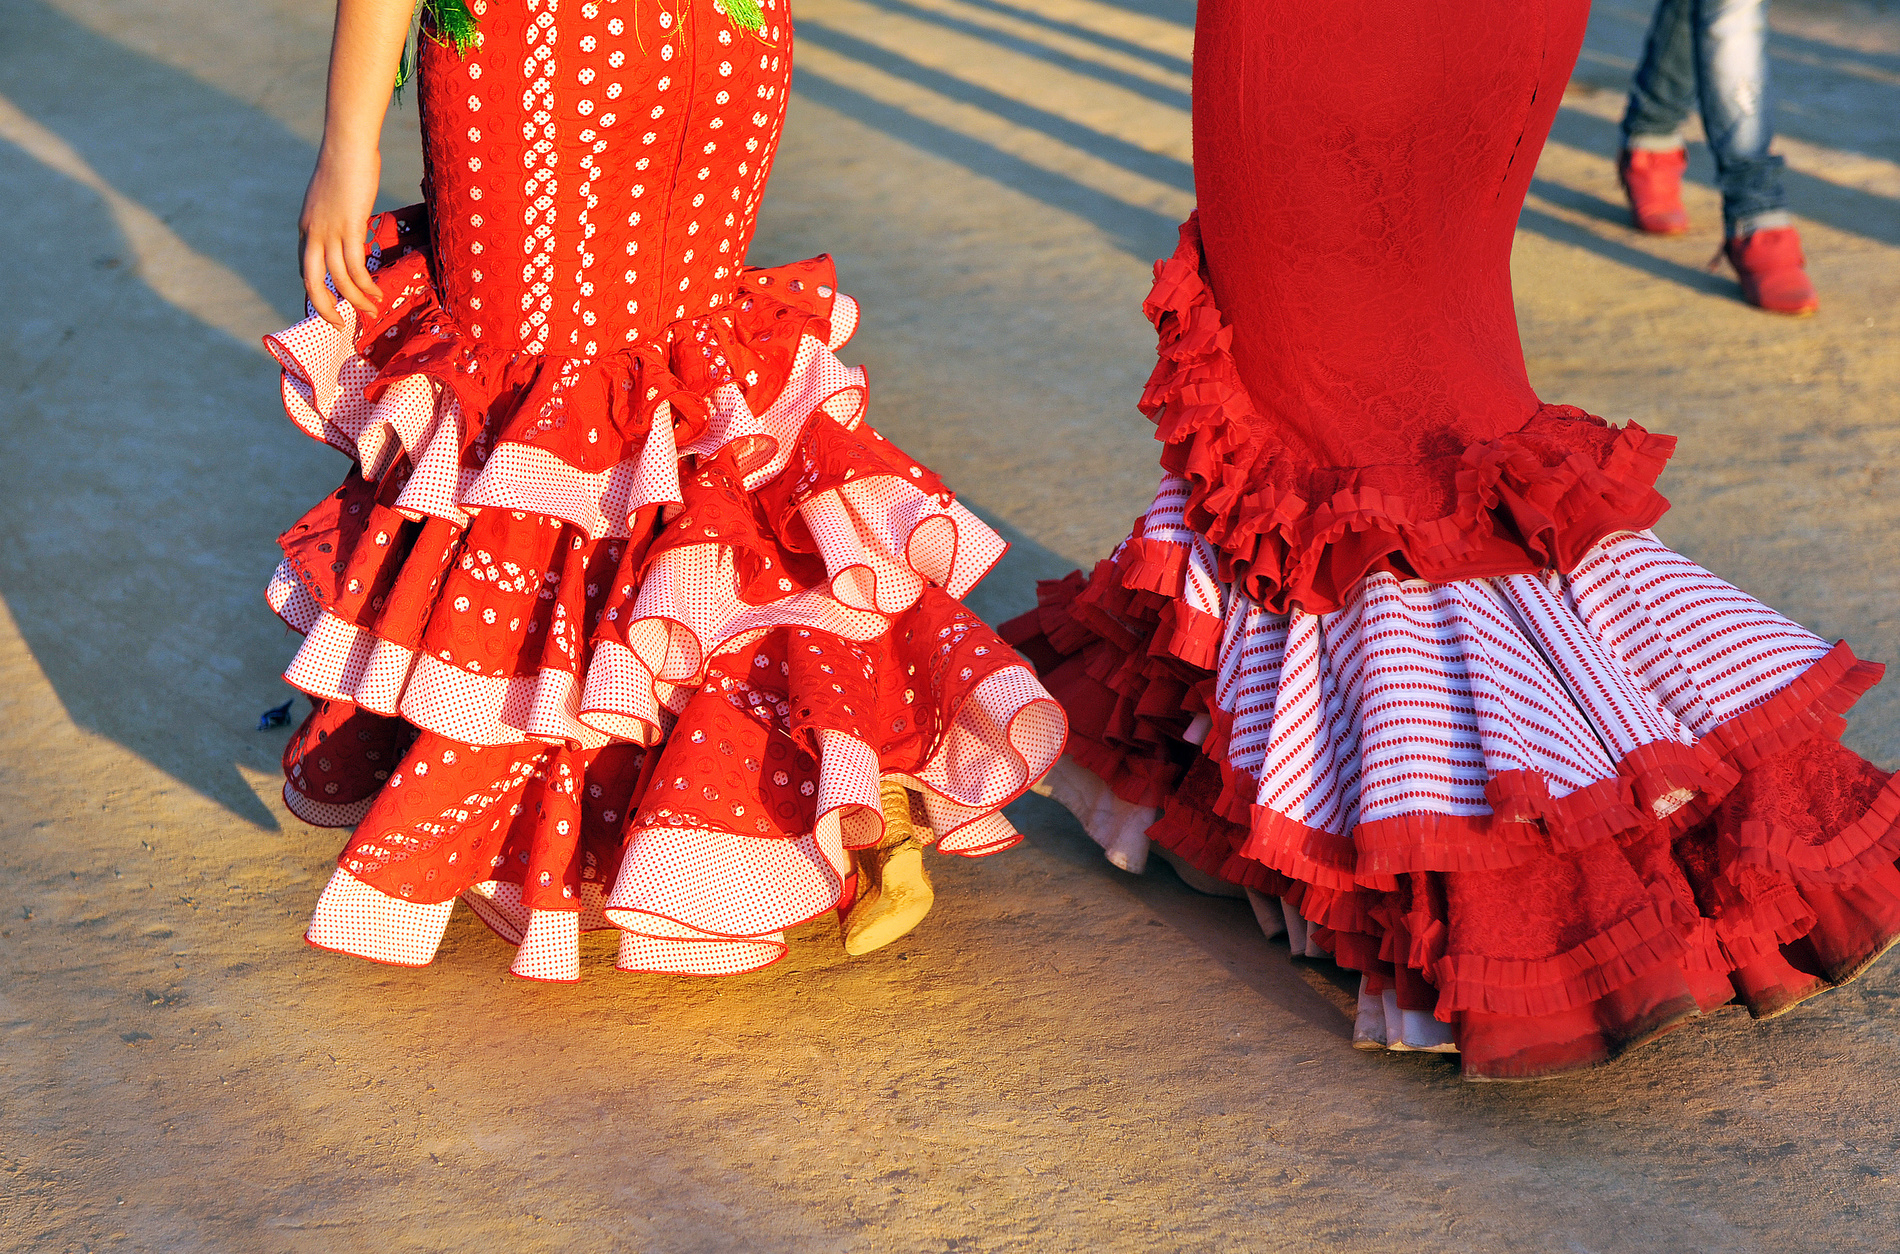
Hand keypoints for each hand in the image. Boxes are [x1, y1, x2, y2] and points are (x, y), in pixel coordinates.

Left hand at [298, 141, 383, 327]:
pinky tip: (377, 293)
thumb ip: (336, 212)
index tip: (333, 300)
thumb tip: (350, 217)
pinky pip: (355, 267)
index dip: (318, 287)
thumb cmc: (345, 163)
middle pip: (312, 282)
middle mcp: (312, 233)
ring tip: (371, 311)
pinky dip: (365, 285)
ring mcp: (329, 231)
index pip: (306, 266)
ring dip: (355, 300)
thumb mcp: (334, 193)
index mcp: (306, 226)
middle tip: (338, 325)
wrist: (346, 145)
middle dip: (325, 307)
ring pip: (338, 279)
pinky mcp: (349, 228)